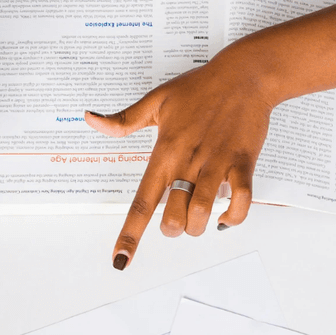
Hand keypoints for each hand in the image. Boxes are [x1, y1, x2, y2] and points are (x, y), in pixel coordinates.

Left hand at [87, 50, 273, 268]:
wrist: (244, 75)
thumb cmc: (200, 87)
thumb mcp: (156, 101)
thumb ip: (124, 120)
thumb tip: (91, 120)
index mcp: (165, 153)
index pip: (142, 202)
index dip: (130, 235)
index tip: (120, 259)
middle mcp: (189, 163)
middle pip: (174, 218)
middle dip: (172, 229)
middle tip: (175, 220)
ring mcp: (217, 165)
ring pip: (203, 214)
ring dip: (198, 226)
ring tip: (198, 219)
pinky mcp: (243, 164)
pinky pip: (241, 202)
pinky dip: (233, 217)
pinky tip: (225, 217)